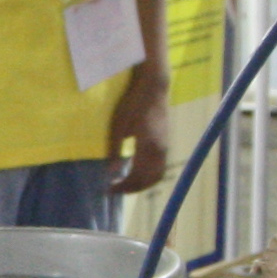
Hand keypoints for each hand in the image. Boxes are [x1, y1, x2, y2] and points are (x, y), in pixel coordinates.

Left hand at [108, 66, 170, 195]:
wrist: (154, 88)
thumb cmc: (132, 104)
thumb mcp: (117, 126)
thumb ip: (114, 150)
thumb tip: (110, 172)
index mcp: (147, 148)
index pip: (137, 177)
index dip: (123, 187)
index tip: (110, 189)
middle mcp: (160, 151)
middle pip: (149, 180)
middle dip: (133, 188)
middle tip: (117, 188)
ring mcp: (165, 147)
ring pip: (157, 175)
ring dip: (143, 183)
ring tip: (127, 182)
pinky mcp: (167, 143)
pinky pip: (160, 167)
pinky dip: (149, 174)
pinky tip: (136, 169)